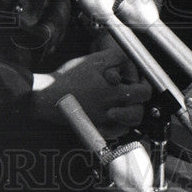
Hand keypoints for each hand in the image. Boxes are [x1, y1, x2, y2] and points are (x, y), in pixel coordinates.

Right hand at [34, 46, 150, 136]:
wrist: (47, 97)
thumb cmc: (69, 78)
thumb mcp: (94, 60)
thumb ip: (116, 56)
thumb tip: (129, 58)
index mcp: (115, 93)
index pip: (143, 93)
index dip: (144, 85)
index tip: (139, 81)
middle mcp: (112, 111)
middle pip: (138, 113)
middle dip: (138, 103)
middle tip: (131, 93)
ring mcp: (103, 123)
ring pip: (128, 126)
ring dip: (129, 116)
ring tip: (122, 105)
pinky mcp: (93, 130)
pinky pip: (113, 135)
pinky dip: (116, 128)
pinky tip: (111, 116)